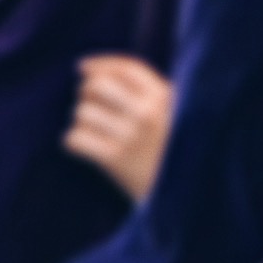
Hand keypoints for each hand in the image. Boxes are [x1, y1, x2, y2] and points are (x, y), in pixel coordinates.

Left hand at [67, 56, 175, 201]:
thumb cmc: (177, 155)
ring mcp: (131, 136)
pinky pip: (76, 138)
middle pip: (97, 86)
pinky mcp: (115, 160)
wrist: (188, 198)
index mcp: (166, 98)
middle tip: (90, 105)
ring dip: (82, 121)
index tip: (82, 67)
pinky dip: (74, 141)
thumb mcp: (177, 117)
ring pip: (82, 112)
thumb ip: (148, 95)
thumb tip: (93, 71)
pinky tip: (83, 147)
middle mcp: (148, 113)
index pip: (125, 68)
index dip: (100, 65)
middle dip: (86, 93)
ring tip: (92, 132)